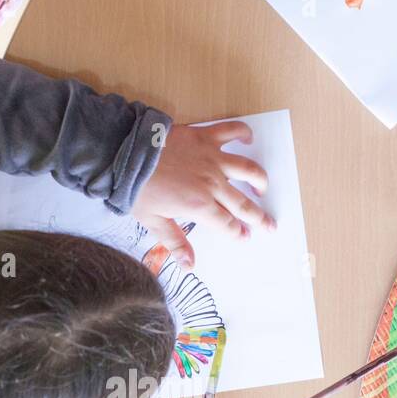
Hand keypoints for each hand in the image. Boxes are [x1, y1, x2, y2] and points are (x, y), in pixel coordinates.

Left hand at [133, 122, 274, 267]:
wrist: (126, 152)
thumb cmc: (137, 188)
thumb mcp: (153, 221)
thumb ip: (175, 243)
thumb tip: (189, 266)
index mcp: (200, 206)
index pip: (227, 225)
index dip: (237, 233)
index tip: (243, 237)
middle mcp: (212, 183)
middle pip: (243, 204)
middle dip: (259, 218)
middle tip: (270, 225)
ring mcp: (212, 158)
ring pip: (247, 169)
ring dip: (259, 180)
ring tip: (262, 188)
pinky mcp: (205, 137)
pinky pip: (231, 131)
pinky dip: (243, 133)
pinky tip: (248, 138)